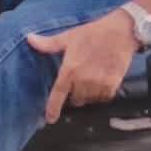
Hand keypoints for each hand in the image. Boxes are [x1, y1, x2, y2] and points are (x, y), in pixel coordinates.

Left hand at [26, 9, 140, 123]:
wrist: (121, 32)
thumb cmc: (93, 33)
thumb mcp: (68, 36)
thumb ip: (48, 44)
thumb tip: (29, 39)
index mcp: (70, 69)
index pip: (58, 94)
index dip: (53, 108)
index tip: (50, 118)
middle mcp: (83, 80)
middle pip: (75, 100)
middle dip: (73, 94)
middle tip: (77, 81)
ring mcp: (99, 84)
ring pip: (89, 100)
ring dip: (87, 94)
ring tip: (90, 78)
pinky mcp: (113, 85)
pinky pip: (103, 98)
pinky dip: (100, 94)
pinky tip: (100, 81)